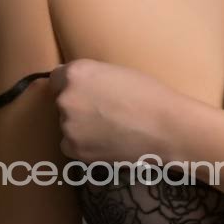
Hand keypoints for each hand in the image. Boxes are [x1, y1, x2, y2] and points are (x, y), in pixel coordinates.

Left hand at [48, 59, 193, 164]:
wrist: (166, 128)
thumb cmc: (150, 96)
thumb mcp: (117, 73)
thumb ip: (92, 78)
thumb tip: (79, 86)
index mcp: (76, 73)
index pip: (57, 78)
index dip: (72, 86)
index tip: (87, 94)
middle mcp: (66, 98)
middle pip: (62, 102)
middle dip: (78, 107)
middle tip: (105, 113)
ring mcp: (68, 126)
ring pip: (67, 125)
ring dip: (81, 127)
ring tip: (111, 130)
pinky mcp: (75, 150)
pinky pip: (71, 146)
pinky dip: (85, 145)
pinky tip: (107, 142)